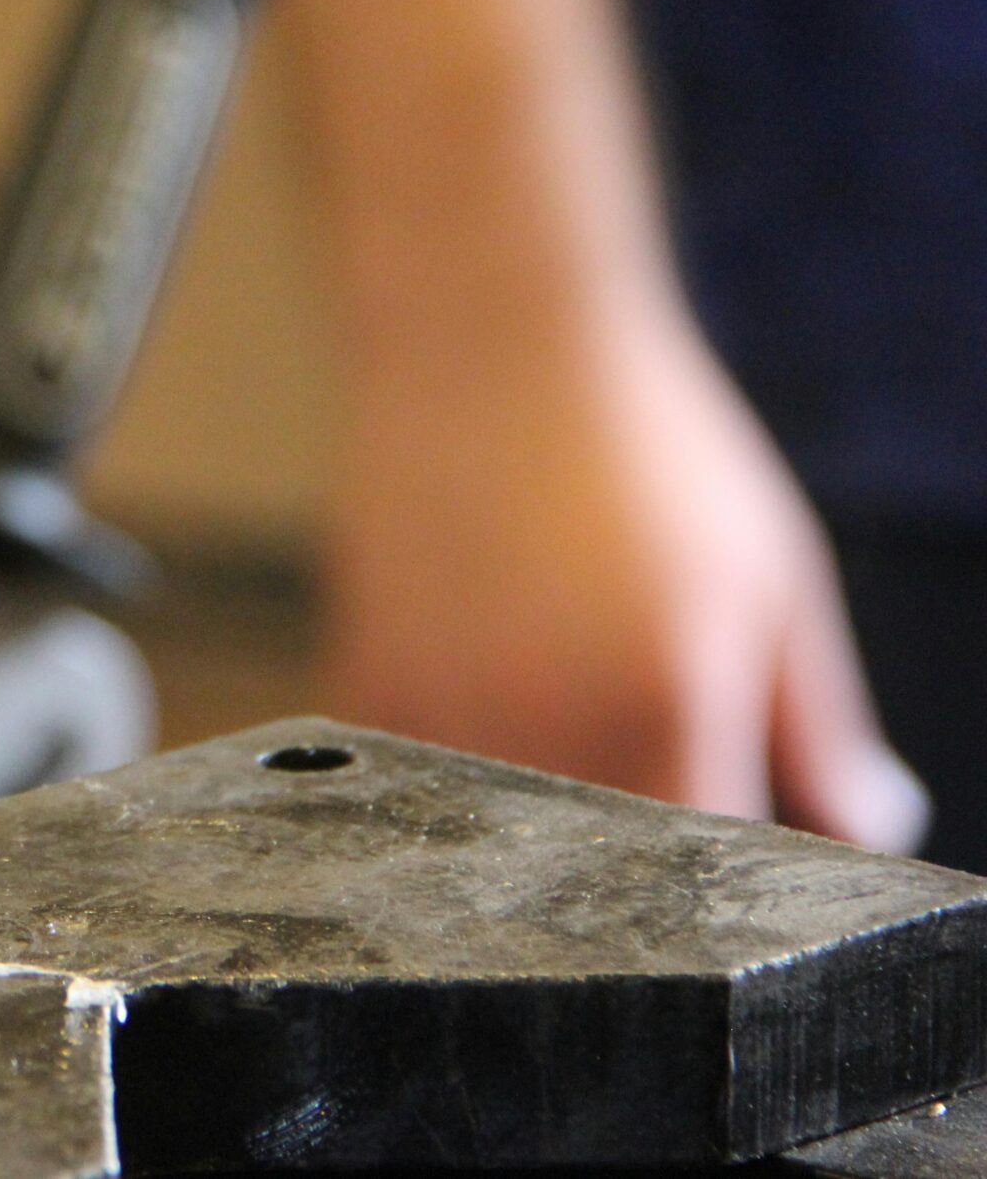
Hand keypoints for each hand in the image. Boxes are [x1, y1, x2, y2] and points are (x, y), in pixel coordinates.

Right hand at [326, 306, 928, 852]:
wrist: (486, 344)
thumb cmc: (639, 445)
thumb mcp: (773, 579)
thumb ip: (824, 731)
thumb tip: (867, 827)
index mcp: (664, 721)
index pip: (712, 887)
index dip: (735, 868)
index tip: (735, 800)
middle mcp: (541, 742)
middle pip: (605, 876)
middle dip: (642, 828)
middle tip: (641, 698)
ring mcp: (438, 725)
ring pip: (508, 843)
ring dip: (546, 803)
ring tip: (560, 665)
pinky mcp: (363, 698)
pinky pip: (424, 792)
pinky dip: (464, 762)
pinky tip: (491, 659)